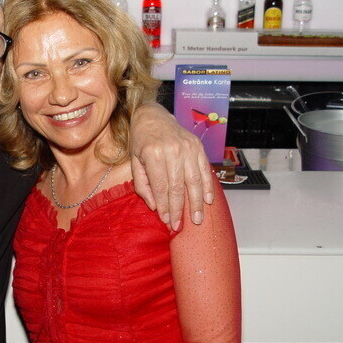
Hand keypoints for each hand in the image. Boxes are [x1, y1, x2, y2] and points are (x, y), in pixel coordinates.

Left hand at [129, 103, 214, 230]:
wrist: (153, 116)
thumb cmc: (141, 141)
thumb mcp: (134, 162)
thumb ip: (142, 185)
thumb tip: (154, 207)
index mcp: (153, 154)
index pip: (161, 187)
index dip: (165, 207)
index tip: (167, 221)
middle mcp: (172, 151)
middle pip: (178, 187)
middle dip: (179, 209)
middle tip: (179, 226)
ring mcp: (188, 148)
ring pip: (194, 181)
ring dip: (196, 203)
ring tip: (197, 219)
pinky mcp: (198, 147)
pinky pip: (205, 170)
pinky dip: (208, 187)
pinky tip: (208, 201)